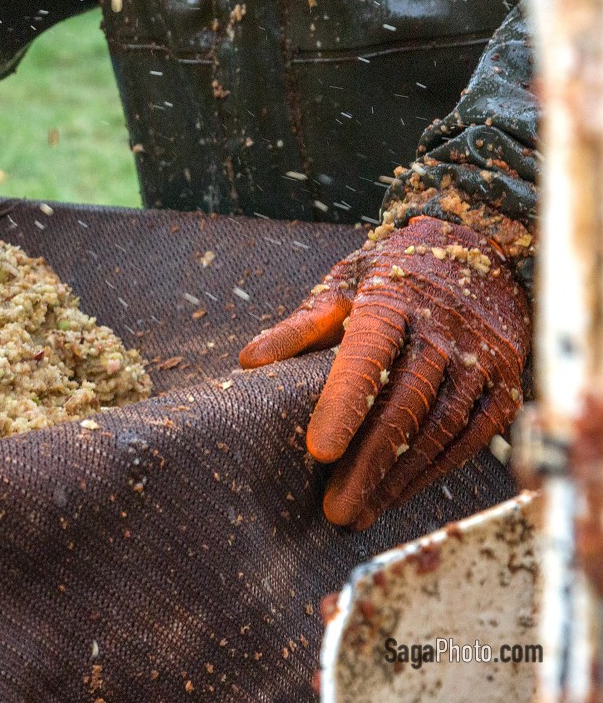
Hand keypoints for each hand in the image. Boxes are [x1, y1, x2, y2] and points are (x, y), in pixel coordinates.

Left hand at [239, 216, 529, 529]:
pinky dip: (436, 469)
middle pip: (404, 405)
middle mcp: (443, 331)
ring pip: (440, 428)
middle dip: (369, 464)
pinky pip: (472, 435)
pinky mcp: (506, 380)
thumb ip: (300, 328)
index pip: (366, 358)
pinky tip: (400, 493)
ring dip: (399, 478)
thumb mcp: (343, 284)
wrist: (478, 243)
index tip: (319, 451)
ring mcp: (480, 357)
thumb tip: (249, 361)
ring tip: (360, 512)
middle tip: (335, 510)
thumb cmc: (393, 272)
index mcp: (392, 303)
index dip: (344, 406)